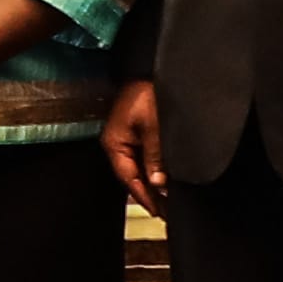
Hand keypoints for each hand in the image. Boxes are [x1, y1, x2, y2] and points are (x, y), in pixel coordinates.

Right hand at [103, 79, 167, 214]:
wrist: (150, 69)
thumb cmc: (148, 92)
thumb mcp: (154, 126)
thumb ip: (155, 155)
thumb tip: (158, 182)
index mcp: (114, 142)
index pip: (129, 178)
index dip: (145, 196)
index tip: (160, 212)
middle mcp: (117, 143)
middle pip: (132, 176)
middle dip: (149, 194)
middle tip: (167, 213)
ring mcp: (125, 138)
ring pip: (138, 168)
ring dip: (152, 184)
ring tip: (167, 201)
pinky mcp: (135, 132)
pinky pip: (142, 158)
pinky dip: (152, 171)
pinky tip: (163, 178)